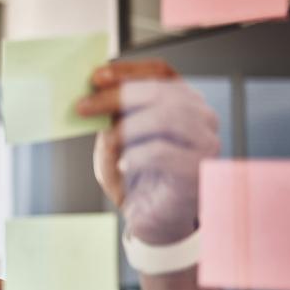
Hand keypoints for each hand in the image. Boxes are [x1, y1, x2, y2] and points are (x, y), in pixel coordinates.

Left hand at [76, 60, 220, 243]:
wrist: (152, 219)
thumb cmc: (135, 177)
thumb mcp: (116, 140)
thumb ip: (111, 117)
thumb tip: (92, 94)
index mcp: (183, 102)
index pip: (161, 71)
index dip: (128, 70)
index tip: (95, 77)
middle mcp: (201, 117)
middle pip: (161, 92)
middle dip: (116, 97)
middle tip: (83, 107)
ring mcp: (205, 142)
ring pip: (167, 118)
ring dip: (127, 127)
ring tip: (109, 142)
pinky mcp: (198, 170)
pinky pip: (163, 152)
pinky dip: (136, 156)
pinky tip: (125, 164)